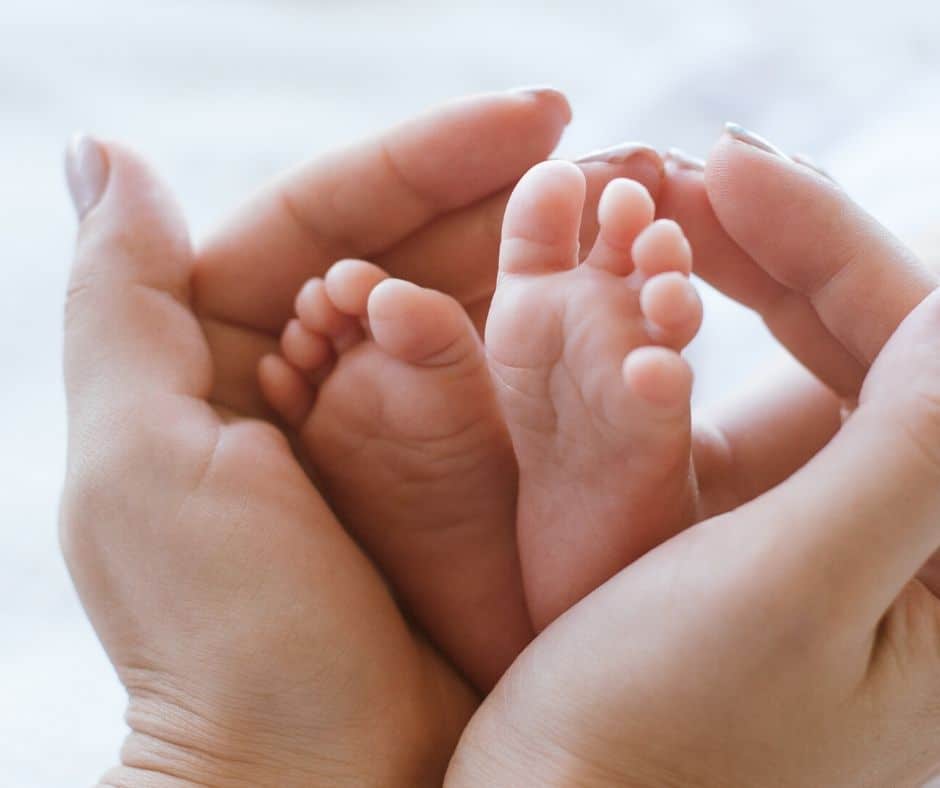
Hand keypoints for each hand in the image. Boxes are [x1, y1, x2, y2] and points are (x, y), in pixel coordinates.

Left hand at [60, 90, 580, 786]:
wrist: (316, 787)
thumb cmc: (217, 634)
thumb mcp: (139, 455)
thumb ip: (121, 296)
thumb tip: (107, 151)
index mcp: (233, 357)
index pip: (335, 217)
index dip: (431, 158)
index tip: (541, 112)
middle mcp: (322, 384)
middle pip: (424, 254)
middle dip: (517, 199)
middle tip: (620, 155)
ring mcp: (407, 437)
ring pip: (488, 317)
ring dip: (567, 261)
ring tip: (649, 212)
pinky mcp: (475, 492)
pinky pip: (533, 396)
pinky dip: (589, 346)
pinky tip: (649, 304)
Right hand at [447, 142, 939, 786]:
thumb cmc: (656, 742)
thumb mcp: (792, 587)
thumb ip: (914, 450)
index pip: (925, 358)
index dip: (830, 247)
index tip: (729, 170)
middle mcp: (903, 557)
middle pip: (872, 354)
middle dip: (782, 254)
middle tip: (688, 176)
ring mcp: (821, 550)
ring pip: (800, 376)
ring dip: (736, 289)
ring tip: (657, 221)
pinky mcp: (745, 552)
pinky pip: (740, 418)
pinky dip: (697, 352)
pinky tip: (642, 305)